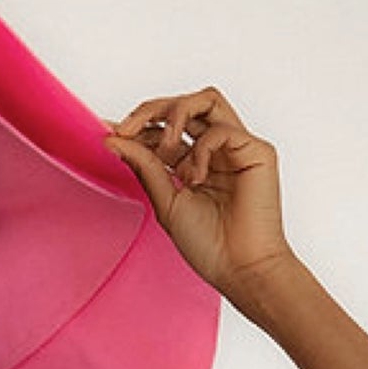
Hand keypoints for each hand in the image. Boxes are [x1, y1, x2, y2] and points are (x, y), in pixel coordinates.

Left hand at [102, 88, 295, 300]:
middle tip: (127, 130)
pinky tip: (197, 178)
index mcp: (193, 163)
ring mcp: (237, 148)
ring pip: (205, 100)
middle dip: (150, 111)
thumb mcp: (165, 201)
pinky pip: (221, 130)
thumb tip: (112, 139)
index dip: (136, 126)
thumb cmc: (208, 245)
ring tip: (164, 148)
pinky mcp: (257, 151)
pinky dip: (201, 150)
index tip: (110, 133)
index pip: (163, 129)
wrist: (239, 268)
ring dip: (175, 115)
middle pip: (183, 104)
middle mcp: (215, 150)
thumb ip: (144, 166)